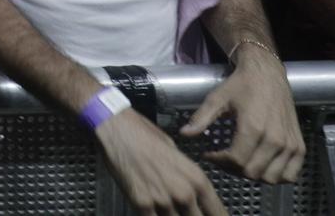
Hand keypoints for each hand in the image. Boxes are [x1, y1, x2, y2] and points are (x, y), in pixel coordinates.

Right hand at [95, 108, 227, 215]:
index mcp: (197, 179)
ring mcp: (163, 201)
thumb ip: (187, 178)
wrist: (118, 128)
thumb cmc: (144, 135)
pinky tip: (153, 212)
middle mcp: (184, 193)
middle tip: (186, 213)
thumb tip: (191, 193)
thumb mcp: (177, 154)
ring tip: (168, 212)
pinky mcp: (142, 204)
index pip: (217, 212)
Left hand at [178, 48, 304, 183]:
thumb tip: (183, 134)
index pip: (236, 161)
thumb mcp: (217, 98)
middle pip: (252, 173)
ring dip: (254, 175)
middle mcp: (275, 139)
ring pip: (270, 178)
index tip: (210, 154)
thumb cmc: (242, 85)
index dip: (219, 162)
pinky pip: (290, 175)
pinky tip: (264, 165)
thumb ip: (201, 118)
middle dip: (233, 169)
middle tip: (223, 158)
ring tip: (242, 162)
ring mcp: (290, 145)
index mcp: (254, 128)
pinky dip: (277, 176)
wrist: (267, 73)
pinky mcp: (299, 146)